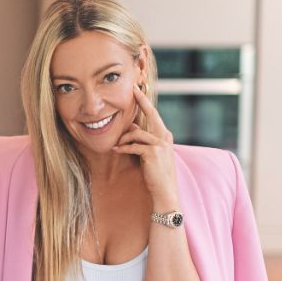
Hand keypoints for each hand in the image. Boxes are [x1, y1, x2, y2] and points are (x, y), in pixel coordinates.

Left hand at [112, 84, 179, 206]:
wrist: (165, 191)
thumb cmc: (155, 173)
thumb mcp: (149, 153)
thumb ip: (142, 139)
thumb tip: (131, 128)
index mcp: (165, 135)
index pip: (154, 115)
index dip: (145, 102)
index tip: (137, 89)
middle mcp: (165, 136)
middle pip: (152, 113)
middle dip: (142, 101)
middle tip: (132, 89)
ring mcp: (160, 144)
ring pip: (136, 133)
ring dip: (124, 138)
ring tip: (116, 145)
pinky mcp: (153, 153)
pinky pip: (133, 146)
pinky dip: (123, 148)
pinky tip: (116, 150)